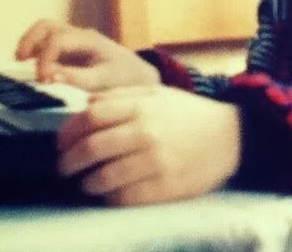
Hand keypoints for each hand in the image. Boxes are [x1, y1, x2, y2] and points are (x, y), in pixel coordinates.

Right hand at [15, 19, 160, 90]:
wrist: (140, 75)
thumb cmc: (125, 78)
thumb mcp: (105, 81)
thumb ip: (78, 79)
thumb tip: (49, 76)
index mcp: (88, 40)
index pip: (58, 40)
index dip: (44, 58)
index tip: (40, 80)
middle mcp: (79, 35)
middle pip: (46, 26)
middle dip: (30, 40)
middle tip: (20, 61)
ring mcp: (74, 40)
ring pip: (45, 31)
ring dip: (30, 43)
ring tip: (21, 63)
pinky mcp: (71, 49)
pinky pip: (48, 42)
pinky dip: (35, 50)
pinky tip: (31, 67)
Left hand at [56, 85, 240, 205]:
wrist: (231, 136)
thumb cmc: (189, 113)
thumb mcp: (157, 93)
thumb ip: (121, 96)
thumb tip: (84, 106)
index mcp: (140, 107)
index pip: (89, 119)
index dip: (67, 132)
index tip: (60, 143)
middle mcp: (144, 133)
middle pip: (89, 149)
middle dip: (68, 162)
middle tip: (64, 167)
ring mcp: (154, 163)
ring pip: (102, 178)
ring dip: (86, 183)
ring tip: (86, 183)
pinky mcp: (164, 187)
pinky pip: (124, 198)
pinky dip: (109, 198)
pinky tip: (109, 193)